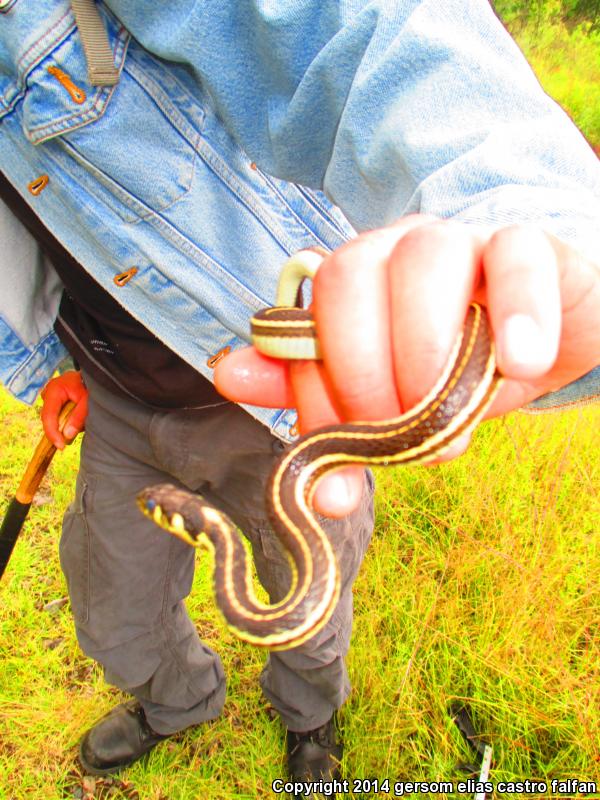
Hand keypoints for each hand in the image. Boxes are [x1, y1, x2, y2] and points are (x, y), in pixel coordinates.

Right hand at [40, 370, 88, 449]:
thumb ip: (78, 417)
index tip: (60, 446)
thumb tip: (67, 435)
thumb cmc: (91, 384)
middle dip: (63, 428)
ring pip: (56, 418)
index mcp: (54, 390)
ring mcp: (51, 396)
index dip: (52, 433)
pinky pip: (60, 414)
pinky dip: (69, 419)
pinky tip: (80, 415)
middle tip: (80, 428)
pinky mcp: (56, 400)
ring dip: (69, 423)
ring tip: (84, 417)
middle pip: (50, 418)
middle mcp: (49, 392)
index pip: (48, 416)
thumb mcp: (88, 401)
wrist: (95, 374)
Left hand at [215, 215, 599, 514]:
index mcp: (352, 282)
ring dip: (424, 351)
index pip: (305, 325)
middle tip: (394, 436)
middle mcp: (395, 250)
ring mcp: (462, 241)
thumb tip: (225, 374)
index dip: (314, 399)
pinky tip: (520, 361)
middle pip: (347, 280)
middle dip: (360, 373)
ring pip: (424, 261)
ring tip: (447, 415)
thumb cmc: (454, 372)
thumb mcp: (385, 398)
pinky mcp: (529, 246)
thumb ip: (315, 394)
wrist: (544, 340)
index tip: (336, 465)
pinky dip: (517, 311)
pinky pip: (517, 257)